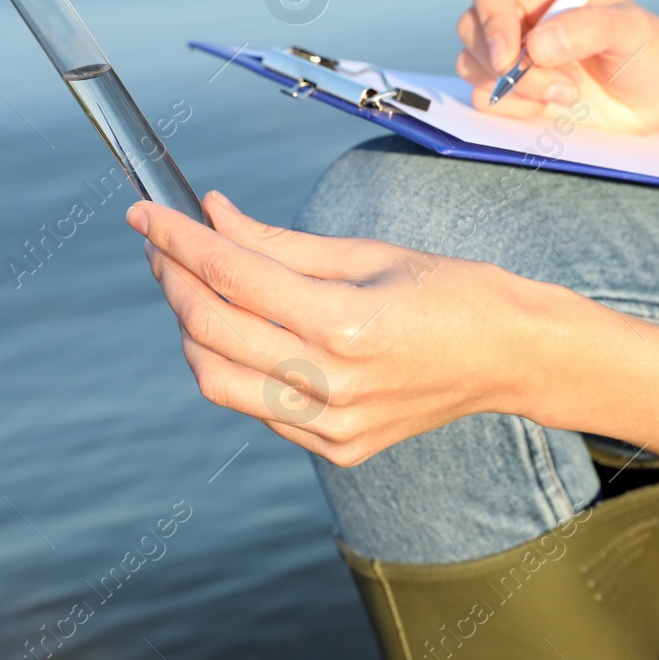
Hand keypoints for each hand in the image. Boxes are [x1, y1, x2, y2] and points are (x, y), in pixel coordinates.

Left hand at [128, 191, 580, 464]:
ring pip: (218, 381)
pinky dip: (237, 366)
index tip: (146, 212)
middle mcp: (334, 383)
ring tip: (192, 288)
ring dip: (192, 330)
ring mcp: (334, 425)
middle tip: (161, 244)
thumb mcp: (367, 253)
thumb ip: (279, 243)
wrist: (512, 358)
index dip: (178, 239)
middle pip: (210, 331)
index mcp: (346, 323)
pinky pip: (258, 408)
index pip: (232, 275)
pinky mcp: (337, 448)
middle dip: (173, 280)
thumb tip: (212, 215)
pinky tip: (246, 332)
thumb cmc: (451, 294)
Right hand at [454, 0, 658, 132]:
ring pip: (471, 64)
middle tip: (561, 85)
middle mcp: (517, 9)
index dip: (489, 10)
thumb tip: (537, 45)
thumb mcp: (630, 29)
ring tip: (570, 92)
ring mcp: (510, 49)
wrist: (655, 96)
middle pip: (469, 25)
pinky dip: (516, 108)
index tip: (511, 55)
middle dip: (507, 66)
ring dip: (519, 90)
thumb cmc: (646, 50)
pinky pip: (482, 97)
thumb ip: (588, 28)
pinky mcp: (509, 86)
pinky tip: (555, 104)